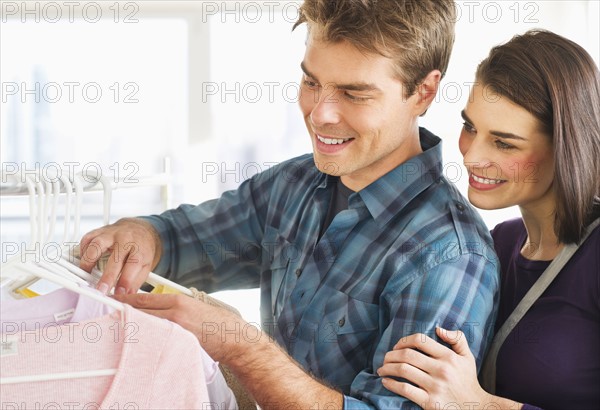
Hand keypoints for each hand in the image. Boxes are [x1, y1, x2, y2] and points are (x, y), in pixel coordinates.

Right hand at [79, 218, 161, 294]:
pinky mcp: (99, 231)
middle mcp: (125, 239)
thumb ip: (136, 281)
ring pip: (97, 244)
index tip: (120, 293)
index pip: (133, 264)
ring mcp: (111, 234)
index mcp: (139, 248)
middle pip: (115, 258)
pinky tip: (84, 261)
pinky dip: (82, 251)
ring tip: (86, 274)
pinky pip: (87, 239)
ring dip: (89, 261)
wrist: (140, 230)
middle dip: (107, 276)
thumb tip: (126, 295)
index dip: (125, 280)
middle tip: (101, 290)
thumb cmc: (142, 249)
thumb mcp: (146, 265)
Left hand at [113, 293, 255, 362]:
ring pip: (145, 326)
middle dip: (123, 312)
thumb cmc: (217, 322)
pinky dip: (146, 339)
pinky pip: (156, 340)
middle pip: (139, 312)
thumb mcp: (195, 305)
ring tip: (120, 326)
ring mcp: (175, 330)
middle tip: (110, 312)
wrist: (233, 338)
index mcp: (178, 301)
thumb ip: (175, 305)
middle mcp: (174, 313)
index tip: (115, 299)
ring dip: (132, 325)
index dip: (126, 299)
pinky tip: (138, 340)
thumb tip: (156, 307)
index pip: (144, 299)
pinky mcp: (178, 343)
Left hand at [378, 327, 491, 408]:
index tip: (396, 346)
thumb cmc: (468, 381)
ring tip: (381, 369)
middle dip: (391, 355)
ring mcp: (435, 386)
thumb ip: (457, 338)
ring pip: (403, 370)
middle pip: (407, 355)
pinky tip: (386, 382)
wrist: (477, 408)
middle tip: (385, 358)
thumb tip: (438, 329)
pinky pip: (405, 389)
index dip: (403, 340)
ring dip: (387, 368)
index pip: (420, 340)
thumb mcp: (468, 357)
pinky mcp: (430, 402)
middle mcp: (441, 370)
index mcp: (448, 357)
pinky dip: (391, 384)